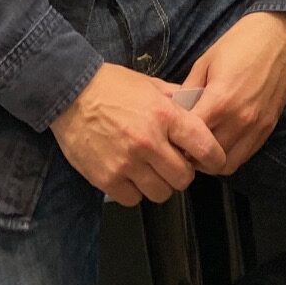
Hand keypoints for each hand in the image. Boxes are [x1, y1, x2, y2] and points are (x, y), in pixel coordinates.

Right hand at [51, 62, 218, 206]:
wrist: (71, 94)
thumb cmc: (112, 86)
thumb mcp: (151, 84)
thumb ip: (177, 99)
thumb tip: (200, 107)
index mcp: (164, 114)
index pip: (203, 145)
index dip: (214, 158)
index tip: (215, 161)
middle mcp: (148, 141)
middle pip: (183, 178)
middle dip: (183, 173)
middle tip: (175, 164)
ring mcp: (126, 163)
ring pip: (160, 193)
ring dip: (160, 185)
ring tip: (151, 170)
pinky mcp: (106, 179)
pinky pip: (133, 200)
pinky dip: (135, 192)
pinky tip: (131, 176)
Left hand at [184, 12, 285, 175]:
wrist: (279, 33)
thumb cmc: (238, 43)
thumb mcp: (205, 62)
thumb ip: (188, 91)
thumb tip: (174, 114)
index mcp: (219, 101)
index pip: (190, 138)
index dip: (176, 140)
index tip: (169, 136)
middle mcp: (238, 121)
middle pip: (207, 158)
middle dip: (191, 155)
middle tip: (183, 144)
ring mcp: (256, 127)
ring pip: (227, 165)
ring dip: (211, 161)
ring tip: (203, 147)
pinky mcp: (269, 128)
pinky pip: (245, 156)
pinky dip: (231, 156)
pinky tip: (223, 142)